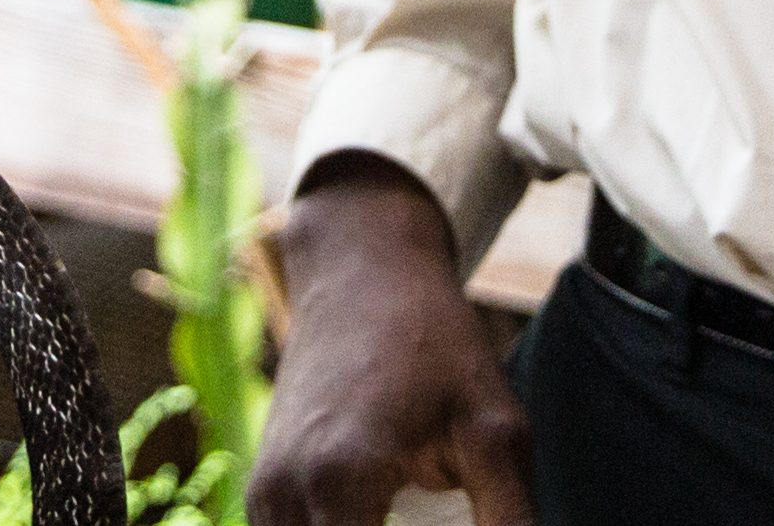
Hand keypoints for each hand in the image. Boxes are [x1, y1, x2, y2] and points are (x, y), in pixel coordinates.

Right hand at [252, 159, 535, 525]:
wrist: (362, 273)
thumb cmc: (435, 344)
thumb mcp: (494, 428)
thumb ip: (510, 519)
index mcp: (341, 483)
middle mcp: (286, 497)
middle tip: (441, 521)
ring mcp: (265, 497)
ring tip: (418, 515)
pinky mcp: (263, 494)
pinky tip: (393, 519)